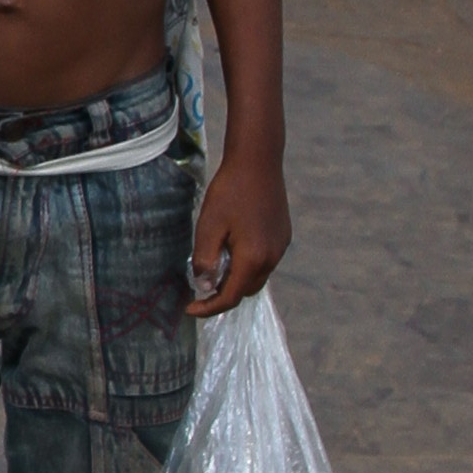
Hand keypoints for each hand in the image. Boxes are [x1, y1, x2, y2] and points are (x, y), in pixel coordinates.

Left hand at [186, 152, 289, 315]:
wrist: (258, 163)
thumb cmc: (230, 192)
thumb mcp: (209, 226)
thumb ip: (205, 260)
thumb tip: (204, 286)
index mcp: (253, 259)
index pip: (230, 296)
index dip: (209, 307)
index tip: (190, 309)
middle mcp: (272, 258)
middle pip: (245, 290)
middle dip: (222, 294)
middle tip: (199, 288)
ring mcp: (281, 247)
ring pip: (256, 277)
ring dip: (235, 279)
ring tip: (214, 267)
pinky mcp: (283, 236)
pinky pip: (264, 261)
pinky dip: (247, 265)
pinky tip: (231, 249)